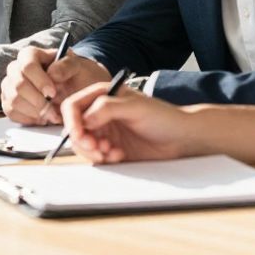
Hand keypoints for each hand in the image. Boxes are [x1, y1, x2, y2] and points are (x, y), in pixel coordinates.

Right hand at [0, 46, 108, 124]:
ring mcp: (10, 86)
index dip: (39, 81)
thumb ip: (66, 66)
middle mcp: (15, 68)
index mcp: (30, 55)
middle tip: (53, 111)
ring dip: (34, 112)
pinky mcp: (9, 102)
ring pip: (13, 100)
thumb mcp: (77, 67)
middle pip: (18, 85)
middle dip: (37, 101)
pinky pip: (11, 113)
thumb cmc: (74, 75)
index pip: (27, 65)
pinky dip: (28, 119)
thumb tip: (51, 74)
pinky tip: (41, 118)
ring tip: (51, 115)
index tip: (53, 93)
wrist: (74, 90)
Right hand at [60, 82, 190, 163]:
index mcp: (102, 96)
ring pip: (83, 144)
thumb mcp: (135, 106)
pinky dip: (103, 159)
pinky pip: (96, 157)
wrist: (182, 139)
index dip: (72, 121)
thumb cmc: (164, 117)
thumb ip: (107, 108)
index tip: (80, 135)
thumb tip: (85, 119)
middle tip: (97, 148)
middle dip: (82, 140)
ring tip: (111, 152)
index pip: (74, 106)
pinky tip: (119, 156)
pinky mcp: (111, 149)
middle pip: (75, 128)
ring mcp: (105, 132)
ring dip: (93, 151)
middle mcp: (100, 113)